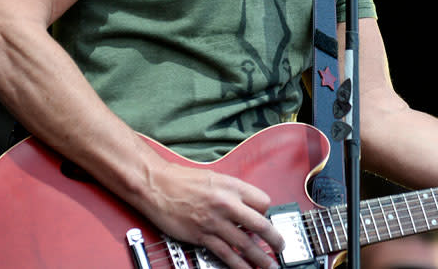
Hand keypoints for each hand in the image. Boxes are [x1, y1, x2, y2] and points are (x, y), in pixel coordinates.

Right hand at [141, 159, 284, 268]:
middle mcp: (226, 204)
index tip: (267, 219)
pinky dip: (238, 264)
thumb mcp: (214, 177)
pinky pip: (226, 253)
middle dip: (275, 239)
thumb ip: (231, 192)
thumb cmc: (181, 180)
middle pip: (260, 224)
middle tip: (281, 246)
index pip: (263, 201)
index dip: (267, 212)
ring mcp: (215, 222)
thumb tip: (245, 206)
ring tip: (270, 265)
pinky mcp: (202, 236)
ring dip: (260, 257)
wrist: (156, 186)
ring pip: (245, 244)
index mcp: (232, 186)